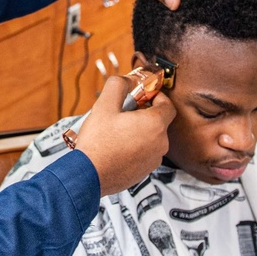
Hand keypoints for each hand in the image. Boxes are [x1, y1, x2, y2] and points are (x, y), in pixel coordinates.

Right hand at [73, 76, 175, 195]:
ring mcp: (153, 160)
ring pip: (151, 138)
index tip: (144, 95)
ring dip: (139, 131)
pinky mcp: (144, 172)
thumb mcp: (104, 105)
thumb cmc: (97, 144)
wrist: (88, 175)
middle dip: (143, 114)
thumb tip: (127, 80)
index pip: (167, 105)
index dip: (156, 96)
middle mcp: (160, 143)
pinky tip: (116, 147)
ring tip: (117, 131)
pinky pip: (144, 153)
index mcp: (155, 125)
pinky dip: (135, 147)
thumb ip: (118, 85)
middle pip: (158, 121)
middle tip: (124, 112)